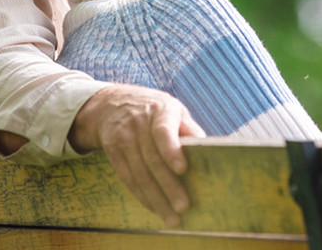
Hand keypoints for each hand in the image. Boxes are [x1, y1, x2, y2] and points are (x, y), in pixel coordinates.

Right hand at [69, 84, 205, 225]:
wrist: (112, 103)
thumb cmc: (155, 110)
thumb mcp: (174, 109)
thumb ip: (189, 128)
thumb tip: (209, 148)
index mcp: (160, 110)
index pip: (163, 131)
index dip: (171, 150)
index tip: (182, 169)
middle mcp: (139, 124)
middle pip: (152, 160)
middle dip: (168, 186)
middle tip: (183, 207)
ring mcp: (123, 138)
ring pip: (139, 174)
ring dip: (156, 199)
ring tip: (171, 218)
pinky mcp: (112, 151)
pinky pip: (127, 178)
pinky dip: (141, 195)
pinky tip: (154, 208)